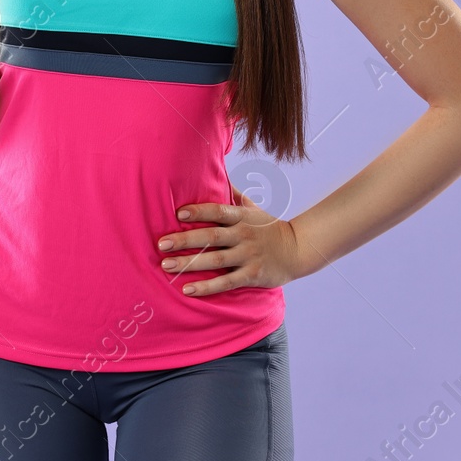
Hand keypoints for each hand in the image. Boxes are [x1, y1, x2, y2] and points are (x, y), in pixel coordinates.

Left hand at [156, 187, 304, 296]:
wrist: (298, 250)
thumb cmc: (269, 227)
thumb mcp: (254, 209)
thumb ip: (234, 195)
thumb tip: (218, 171)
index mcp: (242, 217)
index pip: (218, 211)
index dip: (199, 211)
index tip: (178, 213)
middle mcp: (244, 235)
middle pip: (211, 237)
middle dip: (184, 240)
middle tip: (161, 244)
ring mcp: (248, 256)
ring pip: (215, 260)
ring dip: (189, 263)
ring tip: (166, 265)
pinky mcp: (253, 275)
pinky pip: (227, 282)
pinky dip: (207, 287)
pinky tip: (187, 289)